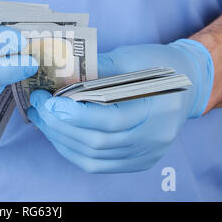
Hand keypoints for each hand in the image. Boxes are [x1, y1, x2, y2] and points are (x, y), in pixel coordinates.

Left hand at [28, 40, 212, 172]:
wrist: (184, 81)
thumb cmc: (156, 65)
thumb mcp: (129, 57)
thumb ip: (96, 68)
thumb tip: (58, 76)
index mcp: (155, 109)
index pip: (109, 120)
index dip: (73, 114)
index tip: (47, 100)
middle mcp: (152, 138)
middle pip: (96, 142)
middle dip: (58, 124)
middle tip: (38, 105)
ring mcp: (144, 153)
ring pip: (92, 157)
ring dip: (60, 138)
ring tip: (41, 118)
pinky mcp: (135, 160)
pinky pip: (96, 164)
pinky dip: (72, 150)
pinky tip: (57, 134)